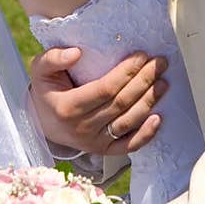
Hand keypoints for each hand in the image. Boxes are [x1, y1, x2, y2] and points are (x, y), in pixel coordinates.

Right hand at [29, 47, 168, 156]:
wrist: (41, 122)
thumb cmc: (46, 90)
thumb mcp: (40, 69)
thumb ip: (54, 57)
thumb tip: (77, 52)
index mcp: (68, 106)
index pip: (105, 89)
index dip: (126, 73)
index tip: (142, 56)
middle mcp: (82, 127)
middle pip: (120, 104)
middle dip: (143, 82)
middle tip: (160, 63)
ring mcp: (93, 142)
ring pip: (127, 122)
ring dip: (149, 102)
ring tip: (163, 83)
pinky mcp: (103, 150)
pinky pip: (128, 146)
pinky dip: (145, 135)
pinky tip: (158, 118)